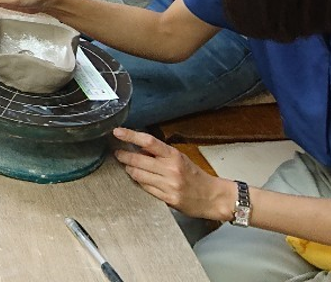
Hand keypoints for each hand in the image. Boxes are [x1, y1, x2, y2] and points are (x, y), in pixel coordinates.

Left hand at [112, 127, 235, 220]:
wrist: (212, 197)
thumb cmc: (195, 176)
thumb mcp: (180, 159)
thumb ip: (160, 154)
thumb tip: (139, 148)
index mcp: (174, 156)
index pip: (148, 141)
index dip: (130, 135)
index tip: (118, 132)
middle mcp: (171, 169)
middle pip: (138, 159)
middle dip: (123, 156)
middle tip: (118, 153)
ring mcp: (168, 185)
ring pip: (138, 175)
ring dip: (129, 169)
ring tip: (128, 166)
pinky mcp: (167, 199)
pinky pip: (145, 188)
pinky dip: (139, 182)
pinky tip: (139, 179)